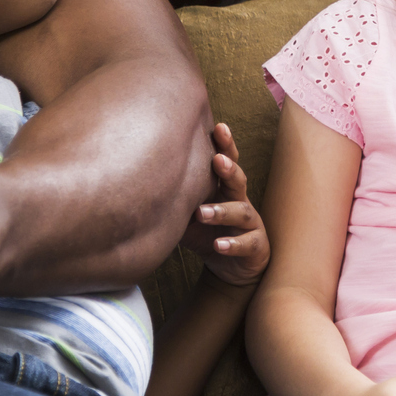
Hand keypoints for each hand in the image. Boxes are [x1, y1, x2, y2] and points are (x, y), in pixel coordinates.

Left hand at [179, 123, 268, 287]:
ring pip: (241, 211)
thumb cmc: (207, 234)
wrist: (231, 268)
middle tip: (217, 160)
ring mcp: (250, 223)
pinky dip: (233, 244)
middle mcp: (239, 201)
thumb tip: (138, 181)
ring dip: (222, 211)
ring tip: (202, 213)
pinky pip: (247, 243)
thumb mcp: (189, 215)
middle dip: (229, 168)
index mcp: (223, 189)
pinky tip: (219, 245)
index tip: (218, 127)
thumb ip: (175, 199)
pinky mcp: (256, 246)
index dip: (225, 145)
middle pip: (238, 179)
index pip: (226, 162)